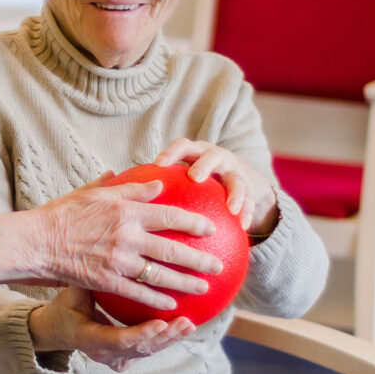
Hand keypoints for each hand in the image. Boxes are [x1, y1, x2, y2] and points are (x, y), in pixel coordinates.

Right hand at [26, 171, 223, 311]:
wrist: (38, 241)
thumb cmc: (63, 214)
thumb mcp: (95, 193)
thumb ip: (129, 189)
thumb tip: (157, 185)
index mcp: (125, 211)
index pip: (169, 215)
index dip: (194, 222)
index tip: (211, 228)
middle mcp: (126, 236)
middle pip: (172, 250)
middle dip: (199, 259)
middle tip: (218, 265)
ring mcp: (118, 261)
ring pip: (160, 275)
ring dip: (185, 283)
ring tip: (203, 287)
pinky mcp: (107, 281)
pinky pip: (138, 292)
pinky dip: (156, 299)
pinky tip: (171, 304)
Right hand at [28, 286, 195, 370]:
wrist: (56, 330)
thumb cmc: (64, 307)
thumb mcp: (71, 294)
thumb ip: (86, 280)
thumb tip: (99, 251)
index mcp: (88, 339)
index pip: (117, 339)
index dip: (140, 334)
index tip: (160, 323)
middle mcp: (103, 353)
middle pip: (140, 349)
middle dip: (165, 337)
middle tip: (185, 323)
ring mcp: (114, 358)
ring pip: (147, 351)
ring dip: (171, 338)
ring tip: (190, 324)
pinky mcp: (124, 358)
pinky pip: (148, 349)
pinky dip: (166, 339)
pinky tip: (185, 327)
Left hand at [154, 139, 278, 235]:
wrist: (241, 183)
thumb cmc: (199, 181)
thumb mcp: (183, 178)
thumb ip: (160, 183)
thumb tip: (122, 189)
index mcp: (196, 154)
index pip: (182, 146)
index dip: (171, 153)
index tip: (158, 164)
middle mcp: (217, 158)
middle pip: (211, 156)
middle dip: (204, 165)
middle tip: (195, 177)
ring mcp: (236, 172)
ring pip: (236, 179)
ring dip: (234, 193)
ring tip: (231, 209)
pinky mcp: (252, 189)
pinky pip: (252, 202)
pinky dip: (249, 213)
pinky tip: (244, 227)